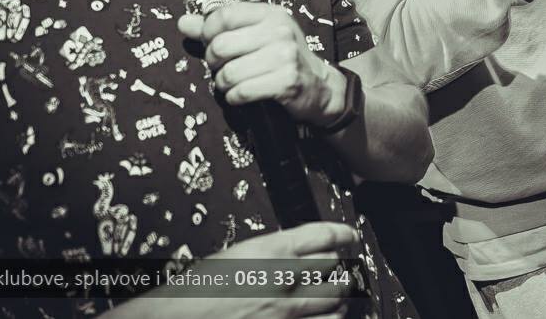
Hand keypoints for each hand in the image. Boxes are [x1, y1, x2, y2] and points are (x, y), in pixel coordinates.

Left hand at [179, 3, 346, 127]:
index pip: (224, 15)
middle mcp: (280, 31)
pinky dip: (234, 97)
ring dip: (223, 84)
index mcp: (270, 13)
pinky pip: (241, 92)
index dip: (208, 33)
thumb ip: (218, 29)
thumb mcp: (255, 36)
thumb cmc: (282, 58)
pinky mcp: (286, 81)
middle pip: (220, 46)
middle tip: (223, 68)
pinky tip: (241, 95)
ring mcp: (285, 56)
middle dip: (214, 63)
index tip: (213, 43)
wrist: (318, 86)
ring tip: (232, 83)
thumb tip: (183, 23)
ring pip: (229, 72)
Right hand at [204, 222, 358, 317]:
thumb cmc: (196, 292)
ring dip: (338, 295)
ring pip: (336, 297)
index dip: (344, 234)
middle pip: (336, 266)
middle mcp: (286, 278)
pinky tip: (328, 317)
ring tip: (337, 294)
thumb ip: (269, 253)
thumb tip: (293, 253)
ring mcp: (289, 309)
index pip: (326, 234)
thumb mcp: (236, 255)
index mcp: (272, 250)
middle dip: (339, 267)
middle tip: (341, 268)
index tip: (350, 236)